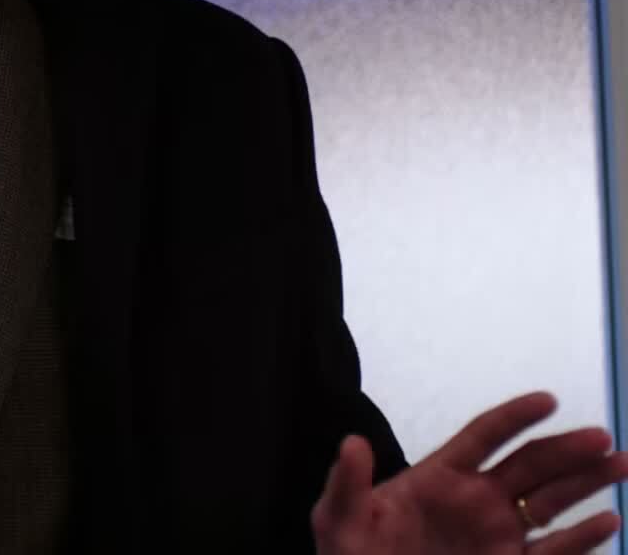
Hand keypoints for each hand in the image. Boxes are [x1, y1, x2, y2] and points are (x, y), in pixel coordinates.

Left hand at [313, 391, 627, 553]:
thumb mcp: (339, 519)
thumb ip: (349, 483)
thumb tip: (352, 443)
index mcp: (438, 476)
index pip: (483, 436)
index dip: (514, 417)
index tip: (548, 400)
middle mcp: (476, 500)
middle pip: (530, 466)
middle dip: (566, 450)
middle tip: (602, 438)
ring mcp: (497, 535)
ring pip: (551, 503)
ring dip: (588, 485)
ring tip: (621, 464)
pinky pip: (553, 552)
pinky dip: (582, 539)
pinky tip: (608, 522)